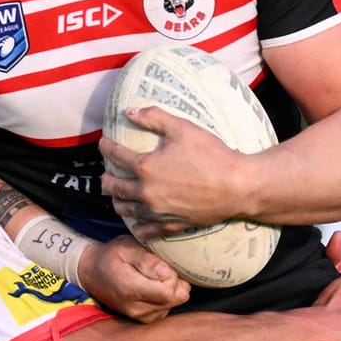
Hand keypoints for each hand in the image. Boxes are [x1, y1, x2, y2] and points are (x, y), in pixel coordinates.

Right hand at [75, 236, 189, 323]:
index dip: (173, 275)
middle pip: (177, 298)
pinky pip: (168, 307)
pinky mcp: (146, 319)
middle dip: (176, 281)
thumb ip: (147, 260)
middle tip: (162, 268)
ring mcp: (141, 316)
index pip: (169, 291)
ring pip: (175, 303)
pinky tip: (153, 286)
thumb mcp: (126, 247)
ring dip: (171, 288)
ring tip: (154, 276)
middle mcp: (136, 308)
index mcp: (130, 289)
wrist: (93, 274)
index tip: (163, 263)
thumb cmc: (111, 256)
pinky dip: (166, 296)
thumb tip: (167, 272)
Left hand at [98, 106, 251, 239]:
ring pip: (126, 210)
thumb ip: (154, 117)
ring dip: (117, 201)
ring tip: (116, 197)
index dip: (107, 147)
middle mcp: (146, 192)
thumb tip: (130, 111)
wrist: (237, 186)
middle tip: (106, 174)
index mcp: (145, 167)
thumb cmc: (211, 154)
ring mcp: (157, 211)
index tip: (103, 143)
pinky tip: (136, 225)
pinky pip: (147, 230)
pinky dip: (138, 227)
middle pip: (115, 186)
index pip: (116, 155)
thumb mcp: (182, 128)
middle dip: (106, 179)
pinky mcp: (171, 225)